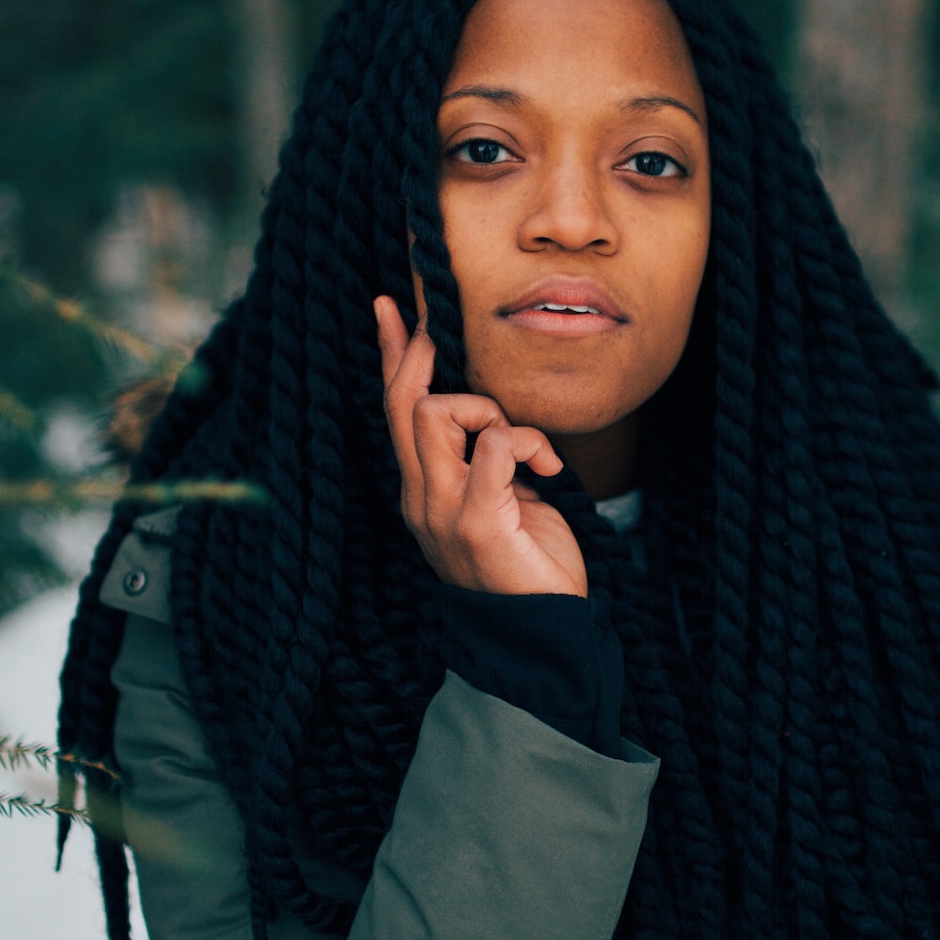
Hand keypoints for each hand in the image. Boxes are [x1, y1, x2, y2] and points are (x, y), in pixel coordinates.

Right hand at [375, 295, 587, 596]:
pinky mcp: (477, 521)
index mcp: (423, 491)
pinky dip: (526, 443)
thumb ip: (488, 459)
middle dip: (421, 354)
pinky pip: (494, 447)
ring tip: (528, 445)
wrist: (545, 632)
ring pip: (440, 415)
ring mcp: (442, 511)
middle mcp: (421, 499)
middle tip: (435, 321)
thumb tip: (495, 416)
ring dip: (491, 412)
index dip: (393, 357)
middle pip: (406, 405)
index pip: (396, 412)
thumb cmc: (530, 564)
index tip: (391, 308)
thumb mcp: (504, 497)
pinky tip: (548, 467)